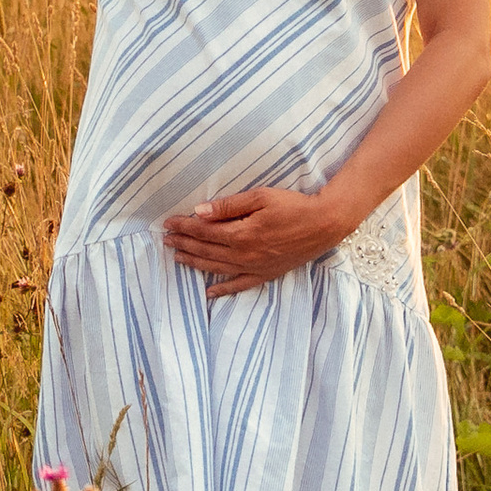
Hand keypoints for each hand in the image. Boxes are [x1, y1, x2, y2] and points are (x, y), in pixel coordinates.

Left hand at [162, 188, 349, 296]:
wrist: (324, 224)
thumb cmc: (293, 206)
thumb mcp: (260, 197)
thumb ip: (228, 207)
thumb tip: (200, 212)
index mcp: (241, 234)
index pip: (204, 231)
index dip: (184, 226)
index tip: (168, 223)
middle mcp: (245, 255)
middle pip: (207, 250)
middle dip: (184, 243)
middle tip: (166, 240)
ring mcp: (255, 268)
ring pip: (217, 268)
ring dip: (195, 263)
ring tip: (178, 258)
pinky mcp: (266, 274)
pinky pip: (240, 285)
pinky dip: (223, 290)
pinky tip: (209, 292)